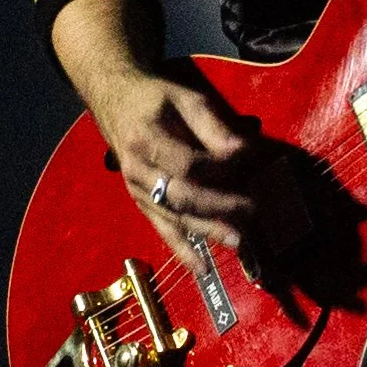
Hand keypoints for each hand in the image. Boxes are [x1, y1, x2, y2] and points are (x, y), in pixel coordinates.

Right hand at [92, 68, 256, 267]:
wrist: (114, 101)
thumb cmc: (155, 98)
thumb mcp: (185, 98)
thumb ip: (213, 125)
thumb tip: (243, 151)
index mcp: (146, 140)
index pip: (188, 164)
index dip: (219, 167)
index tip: (248, 160)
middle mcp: (138, 171)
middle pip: (181, 195)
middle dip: (218, 206)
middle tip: (251, 210)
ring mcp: (138, 191)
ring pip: (173, 217)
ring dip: (206, 231)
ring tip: (237, 241)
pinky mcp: (142, 204)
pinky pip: (163, 230)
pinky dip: (182, 250)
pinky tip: (201, 268)